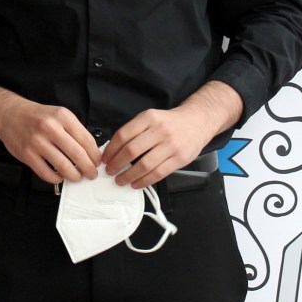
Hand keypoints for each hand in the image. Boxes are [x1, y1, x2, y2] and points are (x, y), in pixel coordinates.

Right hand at [0, 87, 100, 184]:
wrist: (10, 114)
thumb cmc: (36, 116)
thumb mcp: (58, 114)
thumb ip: (73, 130)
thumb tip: (90, 151)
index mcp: (62, 116)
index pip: (86, 140)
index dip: (95, 155)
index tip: (97, 162)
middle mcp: (50, 128)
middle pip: (77, 154)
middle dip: (88, 168)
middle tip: (91, 174)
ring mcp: (37, 142)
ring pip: (63, 166)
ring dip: (74, 175)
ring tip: (77, 177)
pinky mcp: (27, 154)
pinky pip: (46, 173)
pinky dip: (56, 178)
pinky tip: (60, 176)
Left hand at [102, 82, 242, 188]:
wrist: (197, 121)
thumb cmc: (170, 122)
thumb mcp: (151, 118)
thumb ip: (134, 131)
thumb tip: (113, 150)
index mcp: (149, 118)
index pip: (123, 135)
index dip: (111, 149)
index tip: (104, 158)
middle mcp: (160, 130)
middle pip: (131, 150)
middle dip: (116, 164)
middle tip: (110, 171)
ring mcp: (171, 145)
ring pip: (144, 165)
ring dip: (128, 175)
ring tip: (120, 180)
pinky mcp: (179, 159)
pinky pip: (158, 173)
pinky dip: (144, 181)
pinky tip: (136, 183)